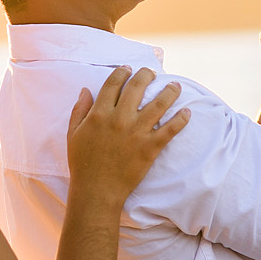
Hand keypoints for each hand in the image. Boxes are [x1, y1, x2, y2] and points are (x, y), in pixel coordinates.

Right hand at [67, 67, 189, 207]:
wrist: (96, 190)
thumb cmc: (82, 163)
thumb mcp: (73, 134)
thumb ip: (79, 110)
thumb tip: (85, 90)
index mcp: (99, 114)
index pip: (113, 84)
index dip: (121, 72)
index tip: (128, 68)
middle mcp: (119, 119)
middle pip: (137, 87)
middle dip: (146, 75)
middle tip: (151, 72)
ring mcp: (136, 133)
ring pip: (159, 104)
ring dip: (169, 91)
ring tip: (175, 85)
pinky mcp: (150, 148)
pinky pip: (170, 130)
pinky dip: (181, 120)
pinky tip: (187, 112)